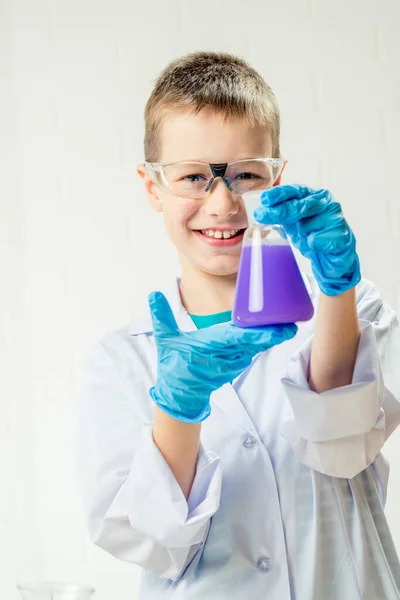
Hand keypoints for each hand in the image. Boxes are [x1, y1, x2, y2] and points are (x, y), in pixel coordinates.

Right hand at [148, 291, 297, 422]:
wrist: (179, 394)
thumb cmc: (173, 365)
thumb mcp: (165, 340)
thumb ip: (162, 316)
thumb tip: (154, 294)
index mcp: (206, 346)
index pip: (233, 338)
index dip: (253, 334)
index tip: (270, 329)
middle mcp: (222, 356)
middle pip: (250, 344)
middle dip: (270, 336)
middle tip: (289, 326)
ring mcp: (230, 364)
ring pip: (253, 349)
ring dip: (270, 340)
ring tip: (287, 325)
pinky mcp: (234, 367)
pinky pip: (251, 354)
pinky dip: (262, 345)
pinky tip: (275, 334)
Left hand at [254, 184, 360, 295]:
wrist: (332, 257)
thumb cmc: (312, 235)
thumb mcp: (293, 223)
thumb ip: (280, 214)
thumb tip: (259, 211)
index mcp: (314, 196)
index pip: (295, 191)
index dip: (279, 194)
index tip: (264, 199)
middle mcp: (326, 203)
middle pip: (301, 205)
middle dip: (281, 211)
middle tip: (262, 215)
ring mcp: (336, 218)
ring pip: (309, 224)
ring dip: (303, 233)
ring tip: (307, 237)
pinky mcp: (343, 236)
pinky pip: (320, 240)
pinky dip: (315, 244)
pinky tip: (317, 245)